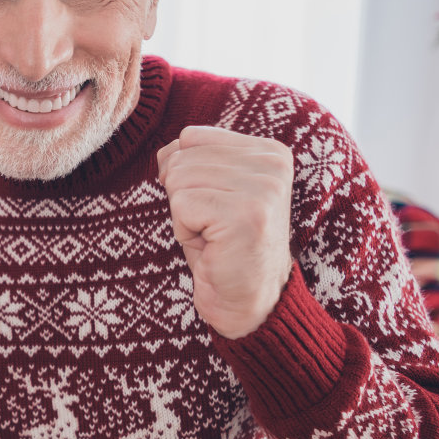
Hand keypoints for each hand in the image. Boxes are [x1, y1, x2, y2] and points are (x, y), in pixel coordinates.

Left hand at [156, 125, 293, 338]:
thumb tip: (164, 153)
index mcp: (269, 152)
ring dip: (183, 215)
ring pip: (178, 179)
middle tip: (212, 227)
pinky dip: (184, 231)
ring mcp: (264, 187)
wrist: (245, 301)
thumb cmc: (221, 246)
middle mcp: (273, 163)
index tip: (212, 206)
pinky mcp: (247, 212)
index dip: (184, 175)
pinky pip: (181, 204)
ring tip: (213, 235)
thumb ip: (191, 160)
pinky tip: (212, 246)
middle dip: (182, 198)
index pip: (190, 137)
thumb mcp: (208, 191)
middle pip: (181, 158)